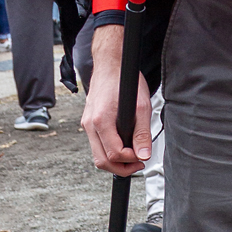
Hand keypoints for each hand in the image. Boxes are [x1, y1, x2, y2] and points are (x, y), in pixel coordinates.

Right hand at [82, 23, 150, 173]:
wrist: (110, 64)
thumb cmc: (124, 81)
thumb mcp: (141, 106)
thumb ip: (142, 132)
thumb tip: (143, 154)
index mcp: (101, 120)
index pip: (113, 154)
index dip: (130, 161)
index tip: (142, 157)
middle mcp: (89, 124)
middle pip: (101, 161)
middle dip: (121, 168)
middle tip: (139, 164)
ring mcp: (87, 124)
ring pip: (98, 155)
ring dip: (115, 161)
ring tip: (133, 156)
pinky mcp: (89, 123)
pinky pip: (97, 145)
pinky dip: (110, 151)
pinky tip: (124, 146)